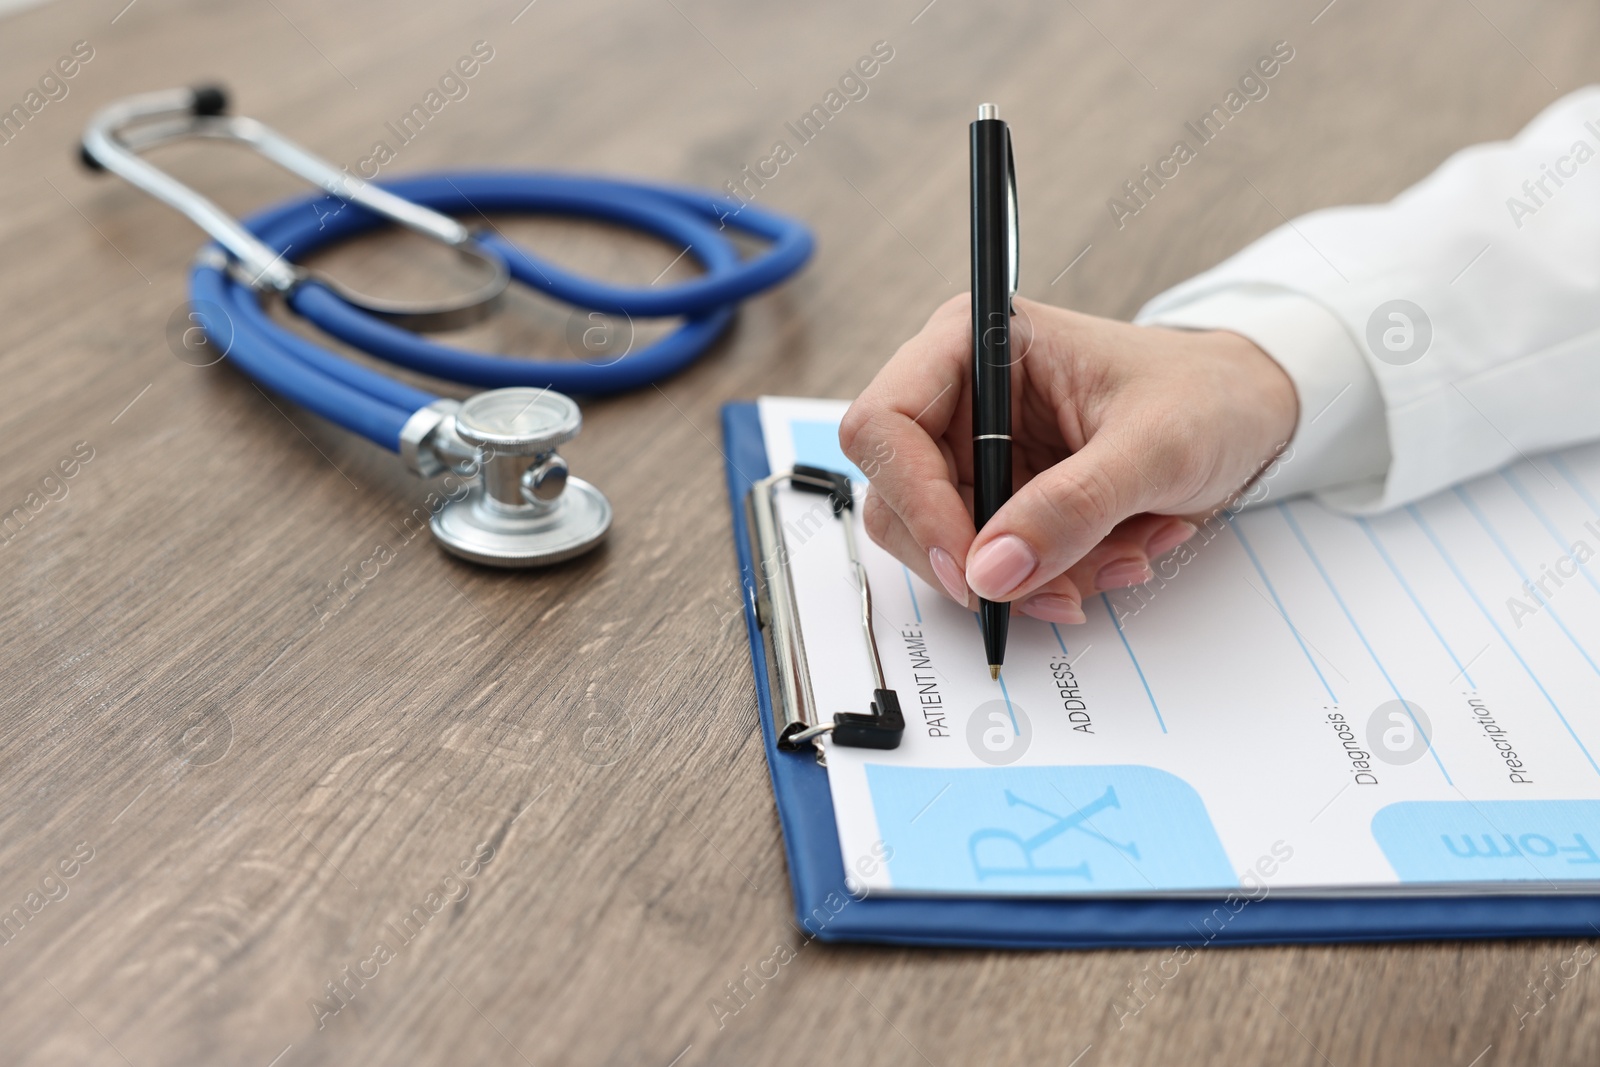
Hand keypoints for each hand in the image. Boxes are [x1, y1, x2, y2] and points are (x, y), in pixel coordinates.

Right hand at [839, 294, 1297, 622]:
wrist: (1248, 413)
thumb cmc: (1208, 394)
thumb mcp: (1155, 446)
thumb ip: (1074, 506)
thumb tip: (992, 569)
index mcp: (977, 344)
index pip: (885, 424)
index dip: (915, 499)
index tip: (970, 563)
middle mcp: (960, 398)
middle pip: (898, 499)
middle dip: (978, 556)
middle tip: (1056, 584)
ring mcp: (976, 455)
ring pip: (942, 547)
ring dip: (1027, 577)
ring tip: (1116, 558)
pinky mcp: (1000, 501)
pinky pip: (990, 567)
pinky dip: (1049, 581)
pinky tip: (1112, 556)